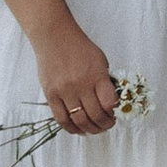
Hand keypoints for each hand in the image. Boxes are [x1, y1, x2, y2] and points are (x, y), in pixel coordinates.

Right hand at [31, 19, 121, 134]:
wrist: (54, 37)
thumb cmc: (80, 47)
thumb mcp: (100, 61)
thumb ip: (105, 81)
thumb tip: (111, 103)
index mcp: (97, 75)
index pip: (109, 103)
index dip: (115, 113)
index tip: (116, 114)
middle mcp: (81, 85)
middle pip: (96, 116)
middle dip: (105, 125)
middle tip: (107, 125)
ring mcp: (64, 91)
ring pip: (79, 121)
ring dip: (90, 129)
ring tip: (94, 129)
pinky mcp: (50, 95)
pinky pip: (61, 119)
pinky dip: (71, 128)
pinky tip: (78, 129)